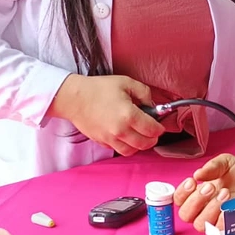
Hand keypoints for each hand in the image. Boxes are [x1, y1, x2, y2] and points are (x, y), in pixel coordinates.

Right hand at [47, 74, 163, 155]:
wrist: (74, 98)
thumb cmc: (98, 89)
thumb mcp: (126, 83)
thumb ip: (144, 93)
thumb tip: (152, 105)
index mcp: (129, 115)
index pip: (152, 130)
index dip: (159, 128)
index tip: (160, 125)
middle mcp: (120, 130)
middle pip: (144, 144)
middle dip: (152, 138)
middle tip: (152, 132)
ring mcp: (110, 138)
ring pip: (131, 151)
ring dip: (139, 145)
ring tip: (139, 135)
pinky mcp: (101, 142)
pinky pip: (118, 149)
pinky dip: (125, 146)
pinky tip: (125, 136)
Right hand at [174, 154, 234, 230]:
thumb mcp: (226, 163)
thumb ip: (212, 166)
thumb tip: (197, 174)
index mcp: (199, 194)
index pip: (179, 200)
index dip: (181, 193)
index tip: (192, 182)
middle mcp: (205, 209)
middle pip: (186, 214)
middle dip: (195, 200)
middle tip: (210, 187)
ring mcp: (217, 221)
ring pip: (200, 224)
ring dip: (210, 208)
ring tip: (225, 193)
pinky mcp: (230, 229)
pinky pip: (219, 230)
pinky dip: (223, 218)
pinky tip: (231, 206)